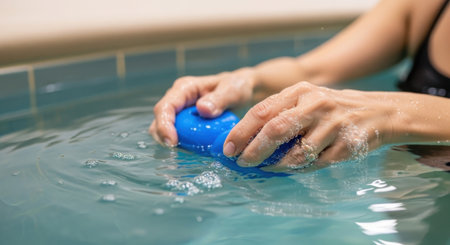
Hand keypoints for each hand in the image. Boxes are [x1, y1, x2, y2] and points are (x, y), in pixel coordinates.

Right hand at [149, 68, 256, 145]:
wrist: (241, 91)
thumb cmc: (236, 87)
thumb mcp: (232, 90)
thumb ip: (219, 99)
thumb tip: (202, 109)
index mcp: (184, 89)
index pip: (165, 107)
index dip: (164, 126)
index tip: (173, 142)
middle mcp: (178, 100)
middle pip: (159, 122)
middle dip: (165, 138)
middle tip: (183, 151)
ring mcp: (180, 113)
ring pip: (165, 132)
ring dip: (174, 144)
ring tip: (193, 152)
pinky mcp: (185, 124)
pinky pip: (178, 137)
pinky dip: (184, 146)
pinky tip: (198, 151)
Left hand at [223, 82, 396, 171]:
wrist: (379, 111)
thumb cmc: (331, 108)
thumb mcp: (305, 100)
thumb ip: (279, 113)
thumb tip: (244, 140)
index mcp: (299, 91)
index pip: (262, 111)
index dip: (241, 132)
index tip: (228, 148)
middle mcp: (315, 104)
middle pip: (275, 129)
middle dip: (254, 150)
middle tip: (242, 163)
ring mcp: (333, 124)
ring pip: (296, 153)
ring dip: (276, 165)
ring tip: (266, 168)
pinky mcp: (347, 144)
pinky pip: (316, 163)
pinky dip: (299, 169)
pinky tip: (292, 168)